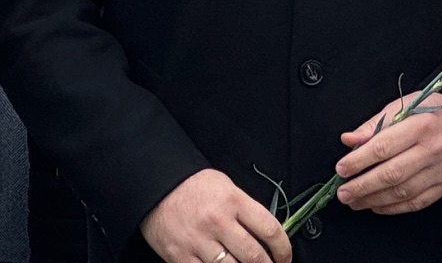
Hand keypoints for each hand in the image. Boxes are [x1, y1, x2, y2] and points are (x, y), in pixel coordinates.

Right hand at [140, 169, 289, 262]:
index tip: (285, 258)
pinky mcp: (180, 257)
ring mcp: (199, 241)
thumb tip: (267, 237)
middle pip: (254, 256)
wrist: (156, 186)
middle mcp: (218, 221)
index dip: (284, 249)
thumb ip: (246, 211)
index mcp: (233, 201)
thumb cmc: (193, 186)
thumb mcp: (226, 188)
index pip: (270, 229)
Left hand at [334, 90, 441, 214]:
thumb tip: (349, 140)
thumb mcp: (405, 105)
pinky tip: (376, 206)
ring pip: (401, 192)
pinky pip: (415, 202)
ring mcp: (439, 171)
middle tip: (343, 192)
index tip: (341, 168)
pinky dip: (392, 207)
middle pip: (391, 174)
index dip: (359, 160)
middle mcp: (432, 150)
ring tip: (354, 201)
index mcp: (421, 125)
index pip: (383, 147)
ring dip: (373, 199)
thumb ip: (376, 124)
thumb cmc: (432, 111)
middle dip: (362, 186)